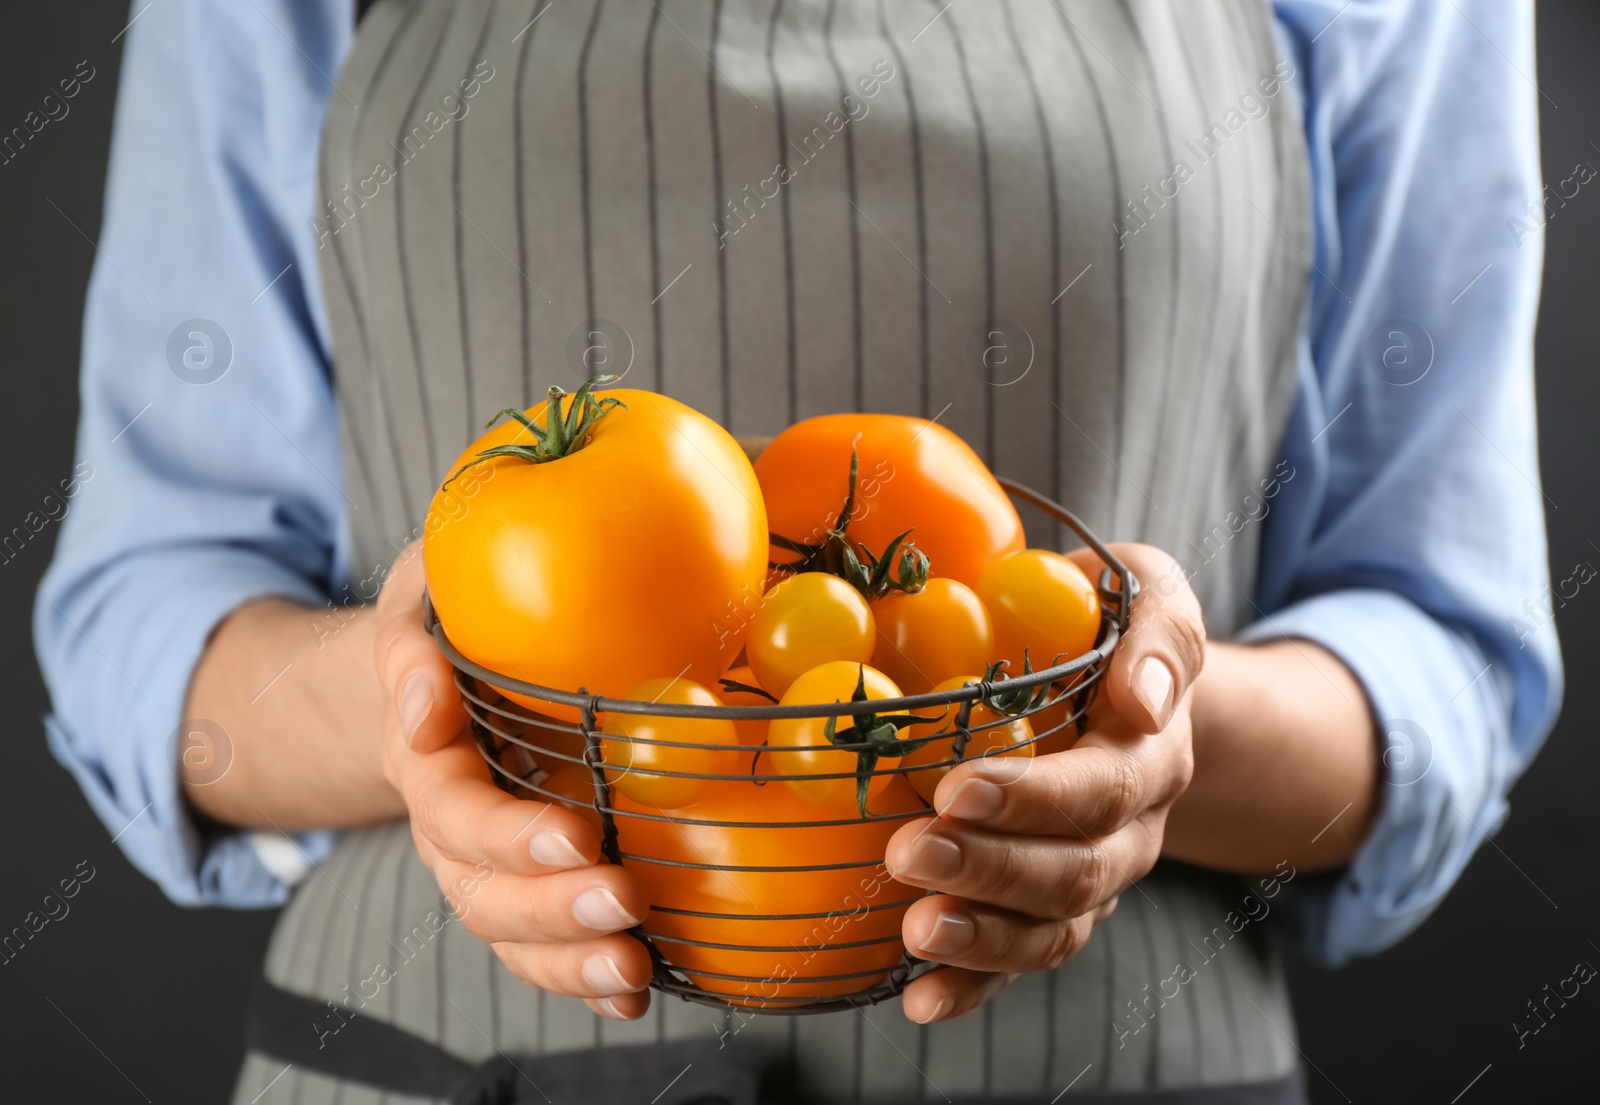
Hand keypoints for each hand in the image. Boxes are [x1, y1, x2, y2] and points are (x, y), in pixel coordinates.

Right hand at [373, 542, 653, 1019]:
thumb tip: (424, 699)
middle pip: (482, 889)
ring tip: (630, 968)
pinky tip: (632, 991)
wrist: (440, 672)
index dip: (509, 834)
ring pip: (511, 931)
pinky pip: (543, 947)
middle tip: (623, 900)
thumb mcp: (422, 598)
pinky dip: (581, 976)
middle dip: (551, 907)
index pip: (455, 810)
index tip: (577, 836)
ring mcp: (485, 865)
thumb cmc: (450, 619)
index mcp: (428, 761)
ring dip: (568, 958)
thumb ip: (412, 639)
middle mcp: (450, 827)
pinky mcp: (528, 885)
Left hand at [886, 543, 1202, 1022]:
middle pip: (1075, 872)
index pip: (1103, 789)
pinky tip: (919, 999)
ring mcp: (1094, 877)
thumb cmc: (1114, 625)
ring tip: (915, 930)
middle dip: (990, 869)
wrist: (1134, 688)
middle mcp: (1131, 830)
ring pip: (1054, 929)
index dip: (1033, 798)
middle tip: (908, 852)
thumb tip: (1144, 697)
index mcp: (1151, 753)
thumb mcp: (1150, 596)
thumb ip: (1161, 633)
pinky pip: (1021, 960)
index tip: (956, 788)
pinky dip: (975, 987)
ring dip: (982, 938)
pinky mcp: (1052, 909)